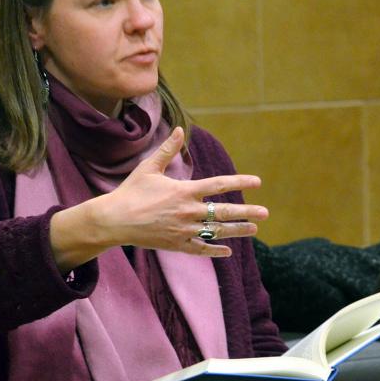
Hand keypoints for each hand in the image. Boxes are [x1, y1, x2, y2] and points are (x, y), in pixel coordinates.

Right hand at [92, 127, 267, 257]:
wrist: (114, 220)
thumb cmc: (131, 192)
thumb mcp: (149, 168)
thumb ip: (168, 150)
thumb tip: (179, 129)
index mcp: (184, 191)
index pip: (218, 185)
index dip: (239, 182)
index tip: (257, 182)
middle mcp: (187, 212)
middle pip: (223, 212)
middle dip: (246, 212)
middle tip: (265, 213)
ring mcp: (183, 230)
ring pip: (216, 232)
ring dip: (237, 230)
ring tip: (253, 229)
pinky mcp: (176, 245)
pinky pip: (200, 249)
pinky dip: (215, 250)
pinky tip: (228, 251)